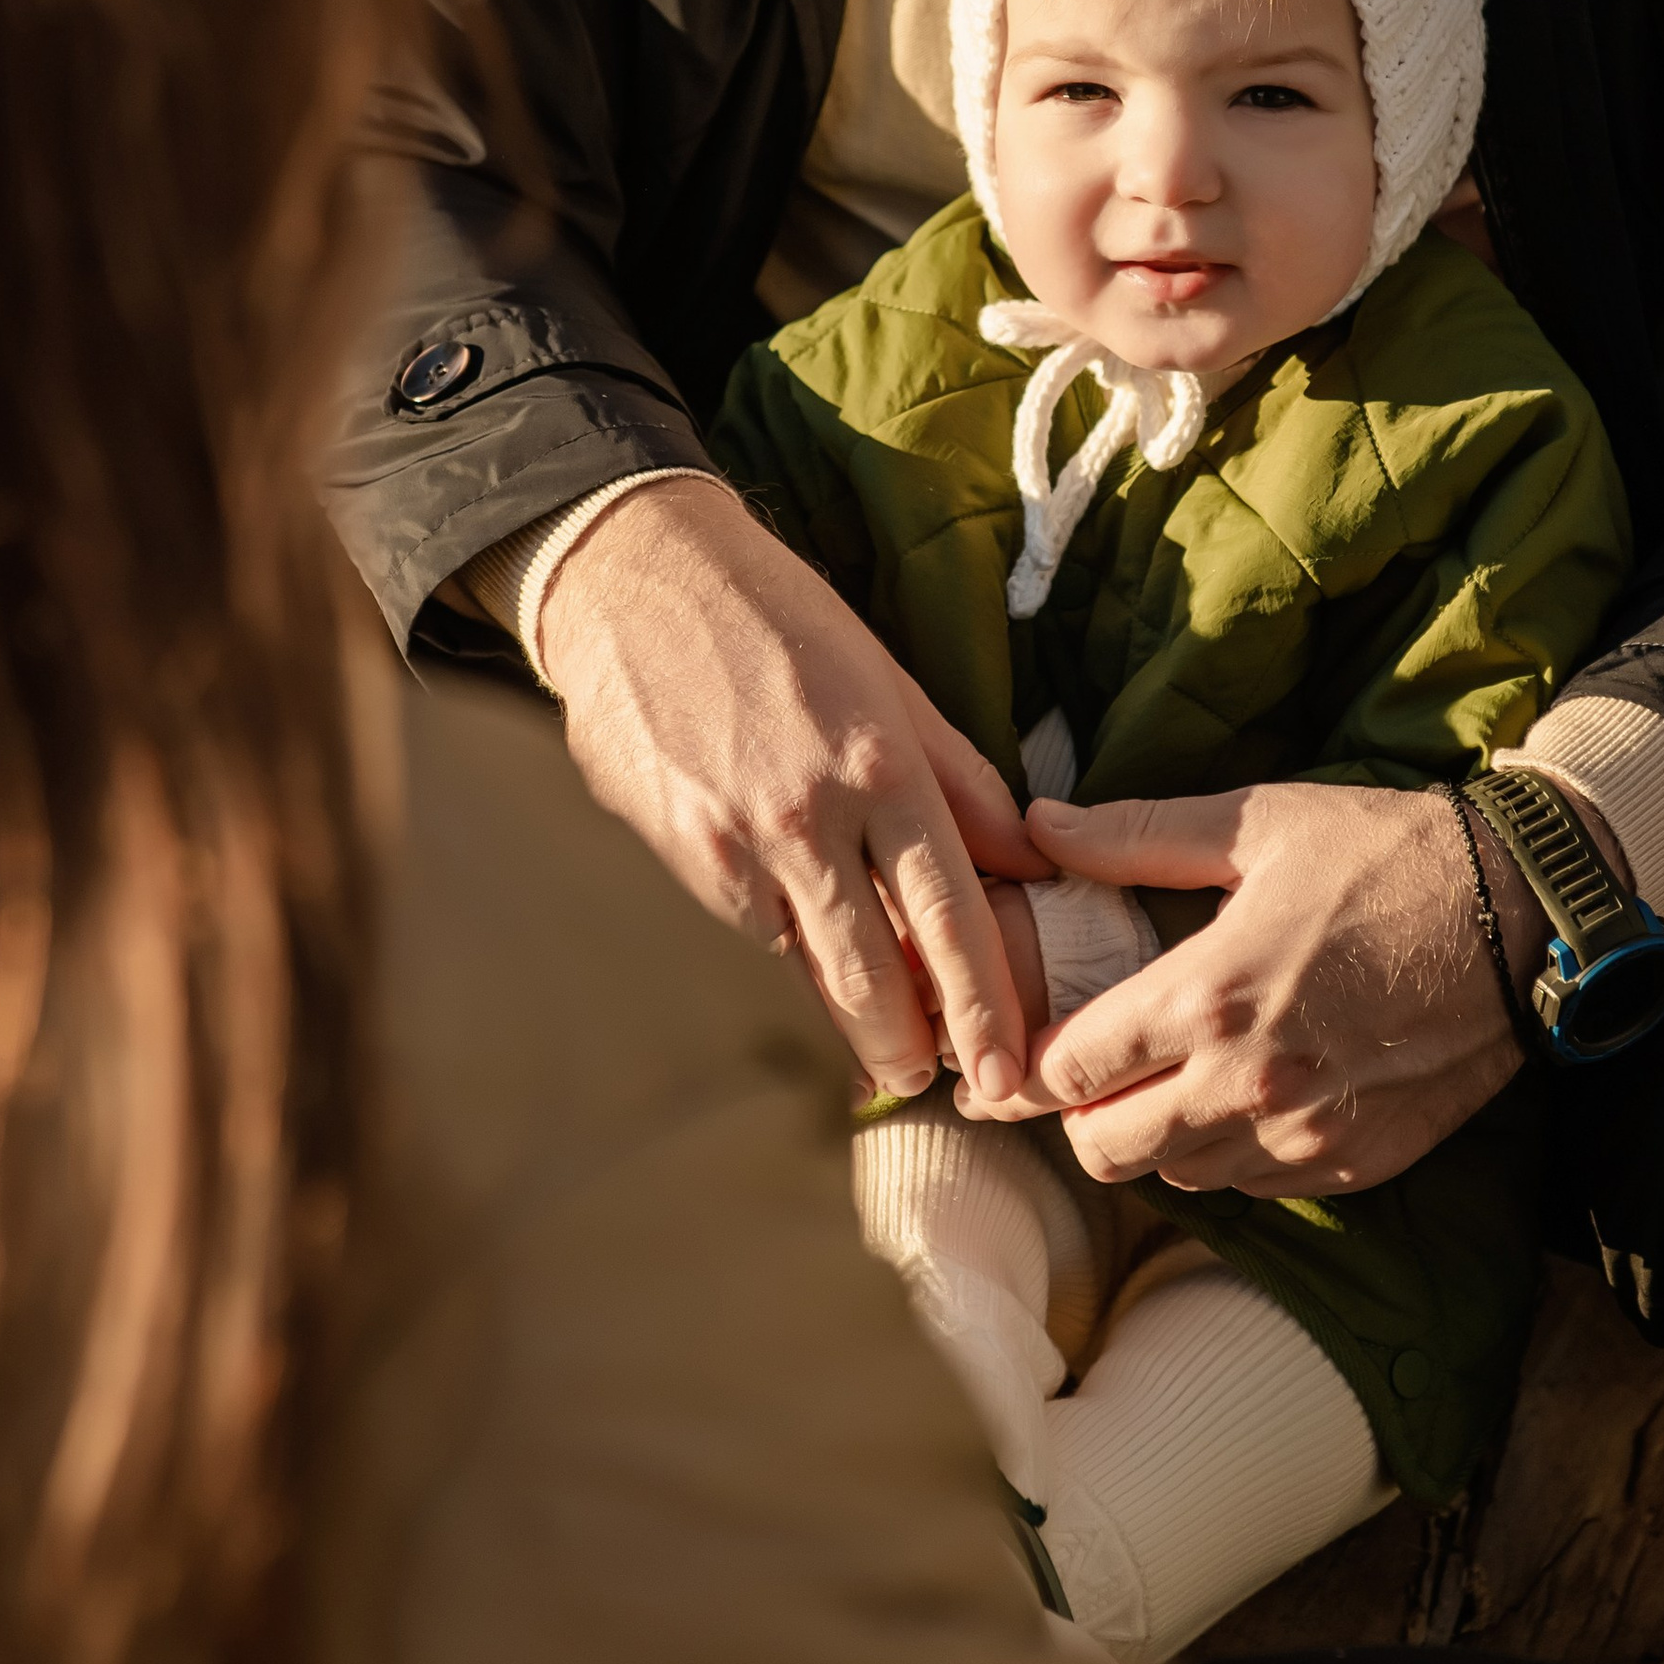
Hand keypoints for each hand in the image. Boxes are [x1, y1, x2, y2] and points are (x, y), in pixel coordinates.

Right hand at [537, 474, 1042, 1102]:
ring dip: (853, 1022)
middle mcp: (812, 814)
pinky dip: (788, 964)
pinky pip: (751, 933)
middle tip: (948, 1087)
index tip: (1008, 1068)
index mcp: (882, 763)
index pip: (953, 912)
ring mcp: (737, 841)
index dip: (983, 1005)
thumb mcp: (890, 680)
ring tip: (891, 1057)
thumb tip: (1026, 859)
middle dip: (915, 1047)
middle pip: (878, 972)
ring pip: (808, 967)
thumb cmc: (781, 618)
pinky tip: (809, 983)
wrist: (637, 575)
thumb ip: (960, 779)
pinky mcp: (678, 851)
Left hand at [972, 777, 1613, 1195]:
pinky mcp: (1356, 1164)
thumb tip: (1038, 824)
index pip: (1067, 1069)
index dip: (1034, 1060)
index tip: (1033, 1041)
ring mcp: (1306, 1136)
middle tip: (1100, 1066)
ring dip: (1159, 1136)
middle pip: (1104, 1151)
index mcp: (1210, 995)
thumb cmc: (1388, 855)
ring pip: (1178, 1178)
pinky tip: (1248, 1094)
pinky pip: (1256, 1188)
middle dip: (1084, 1113)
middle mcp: (1248, 1085)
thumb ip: (1134, 836)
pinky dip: (1232, 1154)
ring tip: (1177, 1075)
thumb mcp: (1258, 824)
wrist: (1526, 916)